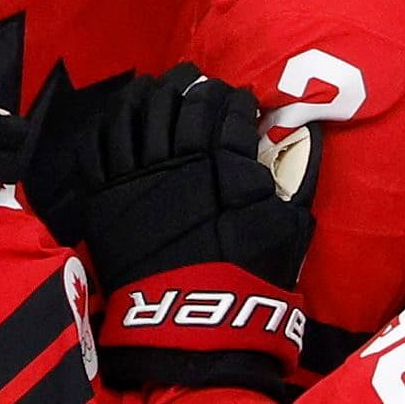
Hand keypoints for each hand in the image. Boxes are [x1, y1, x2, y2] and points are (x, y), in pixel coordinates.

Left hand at [75, 66, 319, 392]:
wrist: (190, 320)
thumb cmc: (248, 277)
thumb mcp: (289, 227)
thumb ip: (293, 179)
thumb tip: (305, 140)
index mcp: (223, 161)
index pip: (228, 110)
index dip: (236, 99)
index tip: (241, 99)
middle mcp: (177, 159)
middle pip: (181, 101)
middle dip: (194, 85)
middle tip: (201, 83)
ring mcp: (136, 175)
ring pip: (136, 113)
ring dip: (150, 93)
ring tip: (160, 86)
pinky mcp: (105, 196)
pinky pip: (99, 145)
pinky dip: (111, 123)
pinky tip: (121, 115)